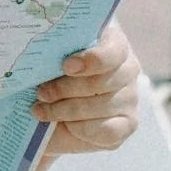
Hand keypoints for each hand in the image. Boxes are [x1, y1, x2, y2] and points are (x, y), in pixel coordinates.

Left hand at [32, 19, 140, 154]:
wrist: (48, 104)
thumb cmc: (48, 71)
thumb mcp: (48, 55)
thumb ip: (52, 49)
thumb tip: (45, 53)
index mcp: (112, 40)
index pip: (113, 51)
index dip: (91, 60)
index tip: (66, 66)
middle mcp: (127, 67)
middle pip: (101, 82)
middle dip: (65, 89)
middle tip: (40, 93)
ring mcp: (130, 96)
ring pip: (101, 107)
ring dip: (65, 110)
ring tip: (40, 110)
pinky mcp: (128, 123)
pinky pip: (108, 130)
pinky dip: (81, 129)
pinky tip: (64, 124)